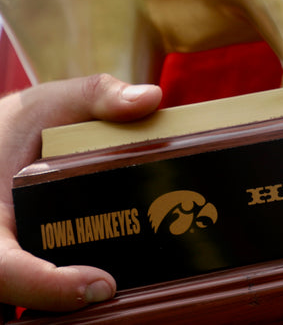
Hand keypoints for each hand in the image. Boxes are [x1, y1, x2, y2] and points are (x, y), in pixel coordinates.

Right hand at [0, 75, 160, 316]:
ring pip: (25, 305)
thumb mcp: (52, 101)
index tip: (104, 286)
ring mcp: (5, 262)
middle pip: (19, 297)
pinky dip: (65, 295)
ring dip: (65, 307)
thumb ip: (99, 96)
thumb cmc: (18, 124)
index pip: (5, 271)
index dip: (49, 288)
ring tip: (122, 291)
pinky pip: (35, 292)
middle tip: (124, 292)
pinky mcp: (19, 267)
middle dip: (66, 304)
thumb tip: (152, 98)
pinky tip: (110, 281)